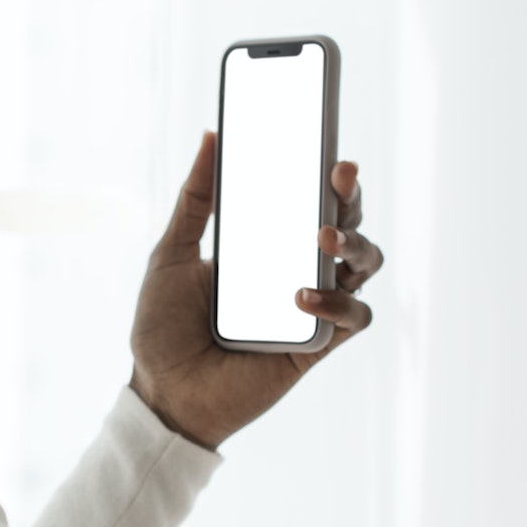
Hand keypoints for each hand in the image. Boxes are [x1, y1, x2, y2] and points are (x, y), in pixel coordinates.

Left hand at [128, 131, 383, 449]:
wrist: (161, 393)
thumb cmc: (163, 327)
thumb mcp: (171, 253)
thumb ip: (194, 199)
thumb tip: (211, 134)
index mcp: (267, 245)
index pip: (312, 201)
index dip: (330, 177)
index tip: (331, 151)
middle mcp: (297, 271)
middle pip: (349, 225)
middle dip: (352, 198)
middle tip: (339, 177)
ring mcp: (312, 308)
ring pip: (364, 266)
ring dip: (356, 243)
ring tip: (323, 236)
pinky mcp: (317, 347)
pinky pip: (353, 319)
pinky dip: (339, 303)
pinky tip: (302, 296)